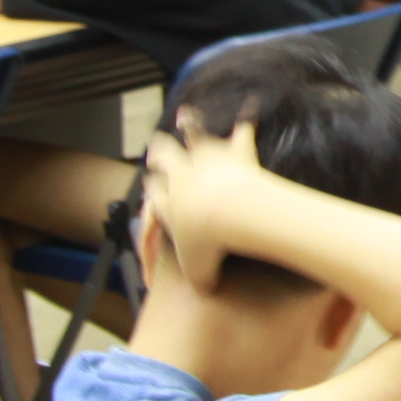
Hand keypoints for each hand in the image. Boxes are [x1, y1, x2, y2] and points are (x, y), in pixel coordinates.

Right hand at [137, 120, 265, 293]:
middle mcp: (183, 175)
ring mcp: (208, 159)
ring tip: (185, 115)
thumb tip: (204, 294)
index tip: (150, 184)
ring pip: (194, 136)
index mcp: (168, 203)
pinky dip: (245, 120)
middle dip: (159, 152)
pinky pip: (240, 132)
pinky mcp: (235, 153)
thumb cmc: (210, 246)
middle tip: (155, 146)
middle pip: (164, 157)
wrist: (230, 216)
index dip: (152, 189)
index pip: (153, 192)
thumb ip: (199, 282)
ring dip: (191, 125)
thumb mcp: (198, 273)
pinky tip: (250, 106)